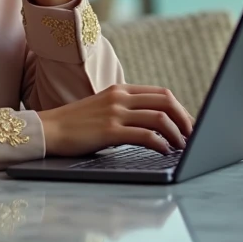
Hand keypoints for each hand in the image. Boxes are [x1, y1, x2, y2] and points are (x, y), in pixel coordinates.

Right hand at [38, 84, 194, 156]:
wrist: (48, 129)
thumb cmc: (76, 124)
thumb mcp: (103, 108)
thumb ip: (125, 111)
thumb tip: (152, 124)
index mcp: (121, 90)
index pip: (161, 93)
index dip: (180, 108)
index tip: (189, 123)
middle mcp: (120, 97)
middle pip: (166, 101)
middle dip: (185, 119)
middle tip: (193, 135)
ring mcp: (115, 113)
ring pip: (159, 118)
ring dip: (176, 133)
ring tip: (183, 146)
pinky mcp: (109, 130)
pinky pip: (145, 135)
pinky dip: (160, 143)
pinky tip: (164, 151)